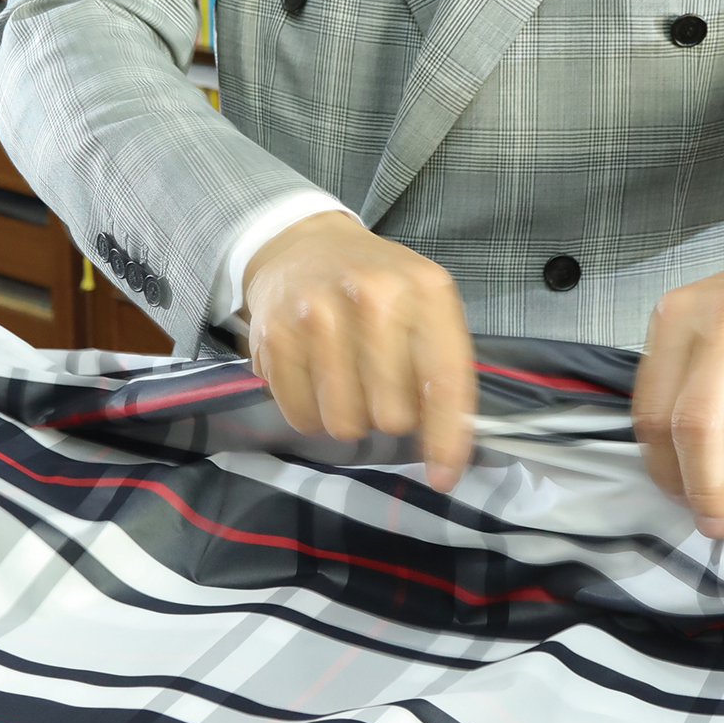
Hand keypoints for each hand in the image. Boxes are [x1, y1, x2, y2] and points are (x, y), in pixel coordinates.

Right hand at [241, 213, 476, 491]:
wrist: (303, 246)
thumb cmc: (377, 284)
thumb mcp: (425, 304)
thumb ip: (442, 366)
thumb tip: (449, 445)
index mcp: (424, 290)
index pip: (443, 380)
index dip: (446, 438)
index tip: (444, 477)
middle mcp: (373, 297)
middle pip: (392, 415)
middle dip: (390, 416)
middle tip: (380, 387)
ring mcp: (317, 315)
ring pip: (344, 424)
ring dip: (349, 417)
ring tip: (347, 380)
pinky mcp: (275, 337)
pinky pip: (301, 418)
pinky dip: (311, 413)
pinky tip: (315, 379)